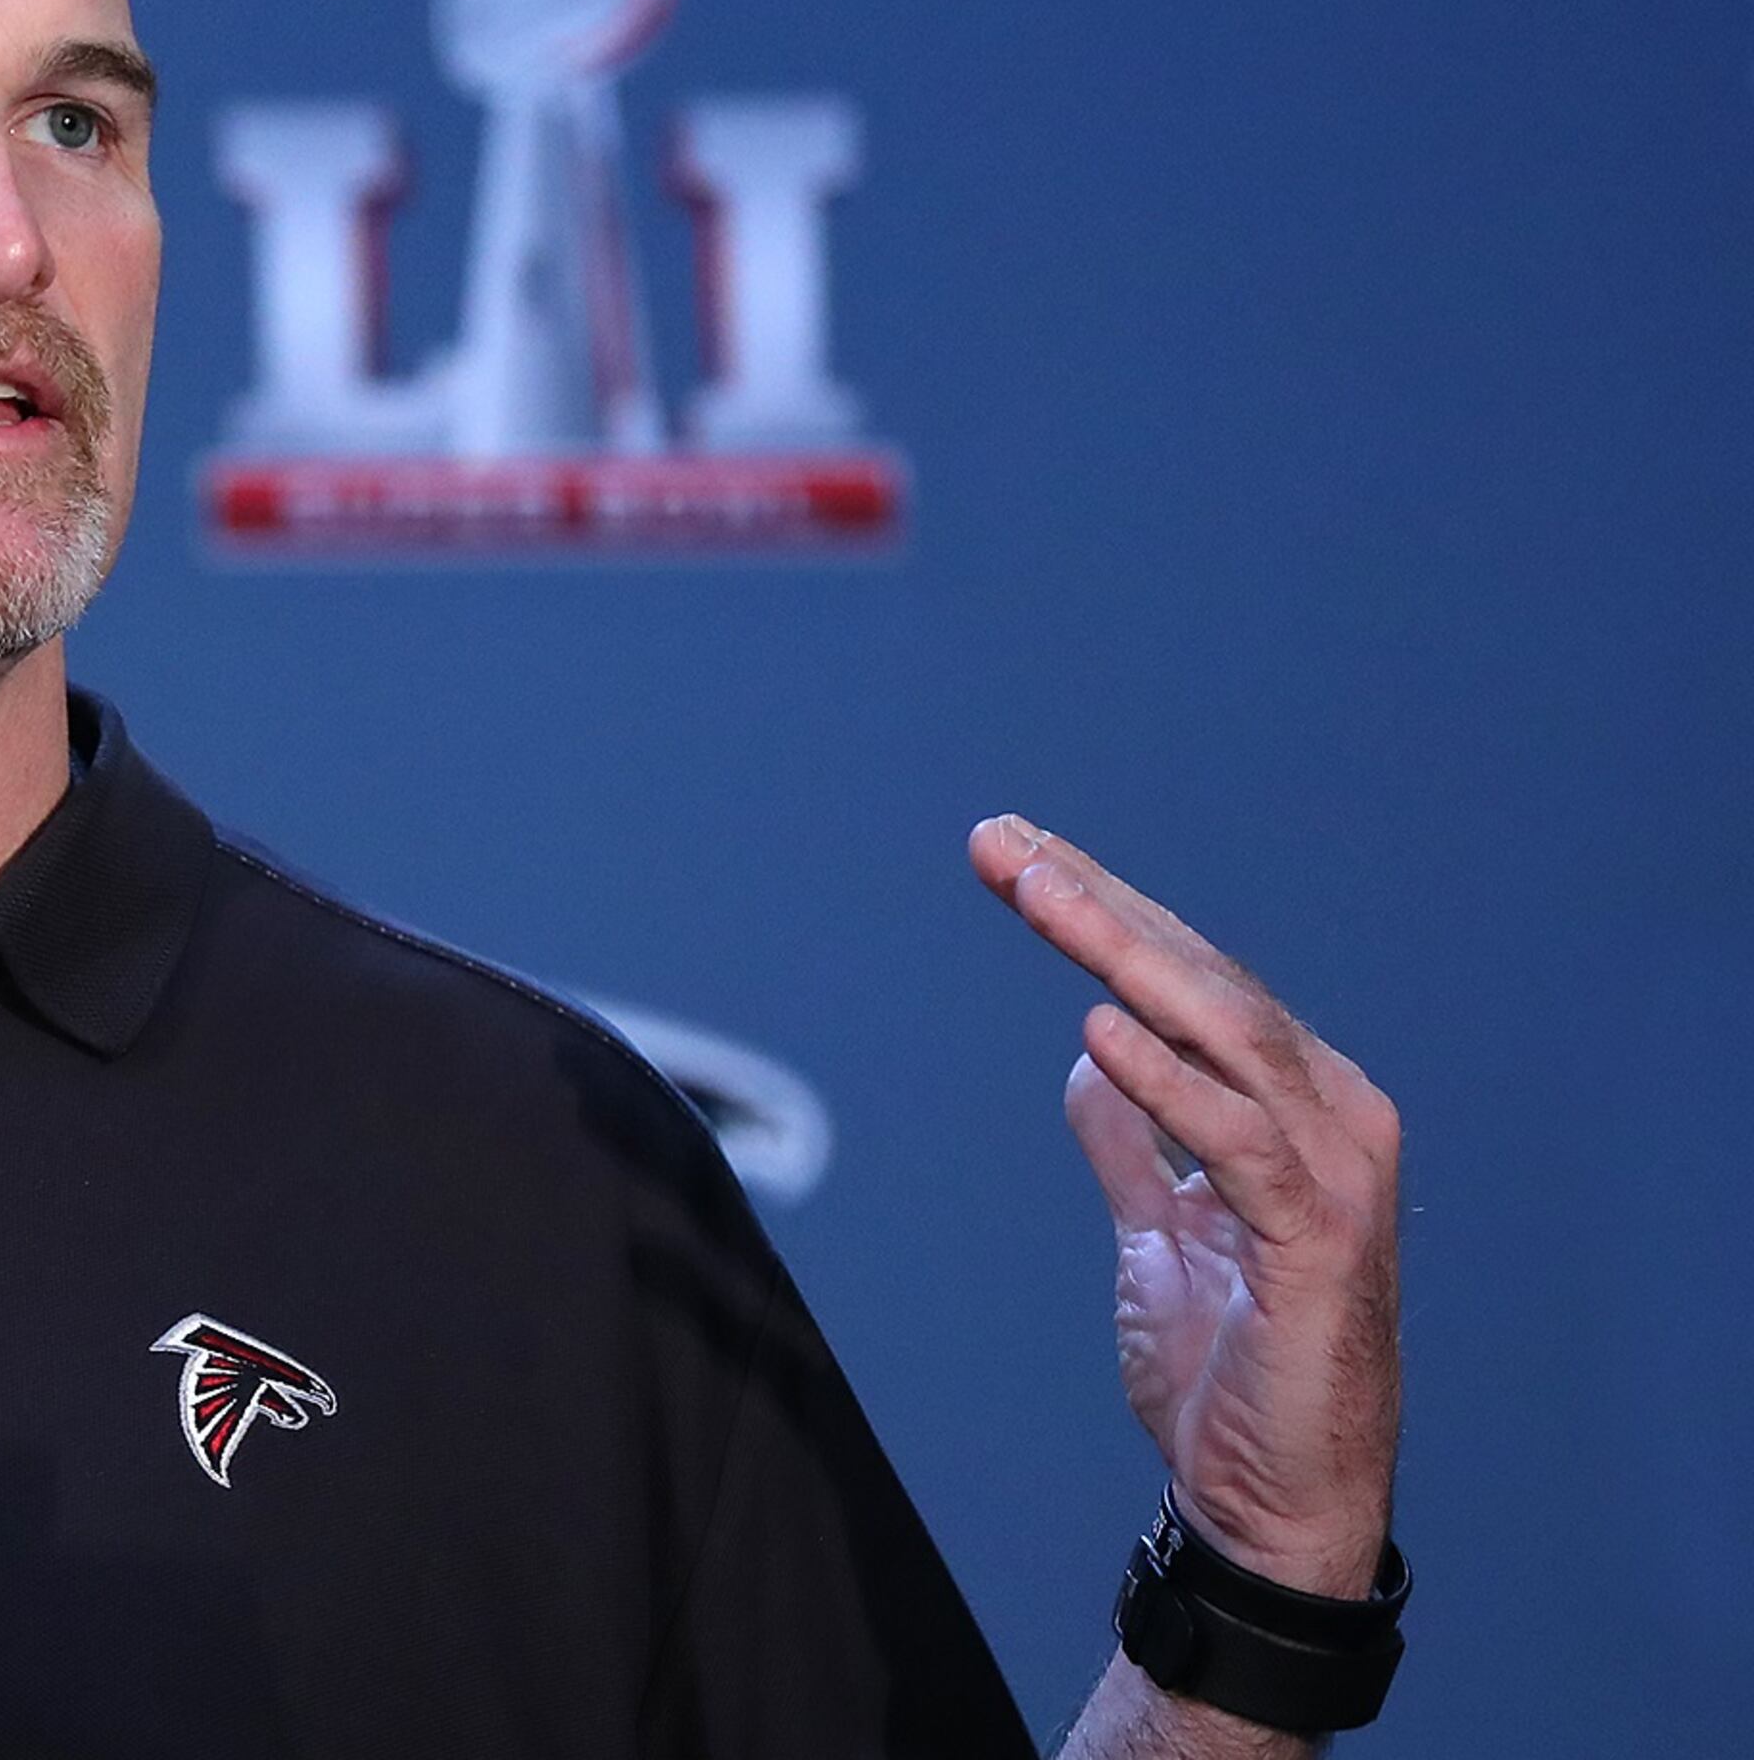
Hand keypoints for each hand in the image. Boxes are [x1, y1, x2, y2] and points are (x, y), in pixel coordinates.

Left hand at [971, 814, 1401, 1597]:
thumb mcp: (1156, 1230)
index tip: (1011, 846)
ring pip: (1224, 1032)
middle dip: (1098, 902)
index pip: (1187, 980)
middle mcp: (1329, 1117)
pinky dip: (1170, 1082)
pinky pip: (1237, 1141)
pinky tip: (1102, 1030)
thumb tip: (1092, 1056)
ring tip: (1041, 892)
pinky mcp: (1318, 1241)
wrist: (1270, 1500)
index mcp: (1290, 1106)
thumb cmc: (1227, 1367)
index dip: (1101, 907)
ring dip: (1124, 954)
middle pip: (1202, 981)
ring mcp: (1334, 1174)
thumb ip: (1133, 1141)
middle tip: (1003, 839)